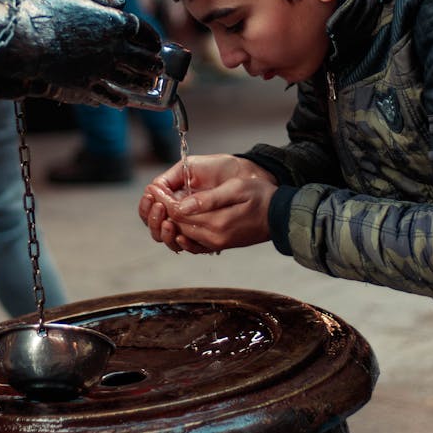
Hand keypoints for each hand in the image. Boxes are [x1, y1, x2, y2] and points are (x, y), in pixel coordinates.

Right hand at [16, 0, 162, 106]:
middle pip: (144, 59)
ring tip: (148, 85)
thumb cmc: (44, 10)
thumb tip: (120, 1)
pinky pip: (109, 95)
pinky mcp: (86, 84)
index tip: (155, 45)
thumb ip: (101, 0)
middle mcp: (115, 46)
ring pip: (132, 80)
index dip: (153, 40)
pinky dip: (119, 99)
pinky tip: (123, 101)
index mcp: (115, 21)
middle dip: (154, 65)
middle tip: (158, 69)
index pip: (145, 32)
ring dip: (143, 83)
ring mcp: (102, 68)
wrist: (23, 37)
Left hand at [139, 154, 277, 253]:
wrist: (280, 216)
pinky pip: (192, 243)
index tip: (152, 187)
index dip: (163, 199)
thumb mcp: (236, 189)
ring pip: (181, 235)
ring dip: (168, 221)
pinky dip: (179, 232)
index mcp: (216, 223)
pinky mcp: (217, 245)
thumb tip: (180, 206)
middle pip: (176, 225)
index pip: (179, 213)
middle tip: (151, 192)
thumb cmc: (260, 197)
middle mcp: (212, 238)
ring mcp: (214, 244)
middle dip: (161, 210)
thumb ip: (208, 199)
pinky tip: (175, 221)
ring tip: (160, 203)